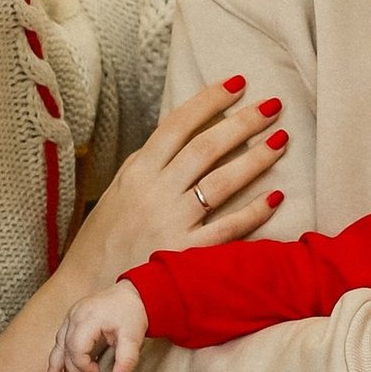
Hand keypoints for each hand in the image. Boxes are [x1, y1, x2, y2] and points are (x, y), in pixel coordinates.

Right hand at [50, 283, 148, 371]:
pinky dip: (59, 354)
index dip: (84, 364)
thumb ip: (127, 359)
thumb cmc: (132, 312)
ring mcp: (72, 314)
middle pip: (66, 347)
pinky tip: (55, 368)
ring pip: (59, 342)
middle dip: (70, 371)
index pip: (77, 347)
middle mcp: (76, 314)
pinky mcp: (73, 317)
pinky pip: (62, 337)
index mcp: (90, 317)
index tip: (97, 371)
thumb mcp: (133, 336)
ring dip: (57, 364)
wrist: (133, 292)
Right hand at [64, 79, 286, 291]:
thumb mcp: (119, 189)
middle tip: (273, 104)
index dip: (209, 101)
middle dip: (243, 122)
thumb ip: (148, 162)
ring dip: (255, 159)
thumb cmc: (105, 237)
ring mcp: (172, 223)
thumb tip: (181, 132)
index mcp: (138, 171)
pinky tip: (275, 196)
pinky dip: (253, 212)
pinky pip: (227, 229)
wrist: (90, 288)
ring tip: (281, 140)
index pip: (177, 125)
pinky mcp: (186, 254)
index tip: (237, 83)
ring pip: (221, 182)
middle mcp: (156, 193)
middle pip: (206, 147)